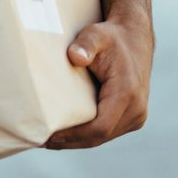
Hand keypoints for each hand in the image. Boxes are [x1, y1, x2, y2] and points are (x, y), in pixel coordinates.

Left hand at [47, 8, 152, 149]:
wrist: (133, 37)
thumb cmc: (110, 37)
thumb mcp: (96, 35)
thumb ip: (85, 45)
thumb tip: (75, 57)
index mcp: (127, 94)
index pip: (100, 127)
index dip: (73, 136)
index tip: (49, 136)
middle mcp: (137, 109)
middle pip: (99, 137)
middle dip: (70, 142)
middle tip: (40, 141)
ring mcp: (137, 115)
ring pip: (103, 137)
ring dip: (77, 141)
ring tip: (48, 141)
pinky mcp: (132, 116)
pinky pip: (107, 131)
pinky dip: (86, 135)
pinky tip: (65, 135)